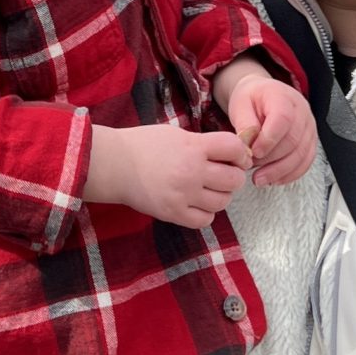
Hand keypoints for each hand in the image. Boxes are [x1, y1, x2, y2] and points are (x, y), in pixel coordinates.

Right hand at [85, 120, 249, 226]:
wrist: (115, 164)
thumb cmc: (143, 145)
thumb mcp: (176, 134)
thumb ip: (203, 144)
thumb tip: (231, 154)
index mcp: (193, 147)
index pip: (234, 148)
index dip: (240, 153)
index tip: (237, 157)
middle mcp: (192, 171)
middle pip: (234, 179)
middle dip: (234, 176)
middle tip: (224, 174)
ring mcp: (183, 195)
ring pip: (223, 201)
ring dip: (221, 195)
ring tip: (208, 189)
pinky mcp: (174, 213)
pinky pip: (205, 220)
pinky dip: (206, 213)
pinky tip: (197, 204)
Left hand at [217, 67, 317, 187]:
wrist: (263, 96)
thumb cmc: (252, 99)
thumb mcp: (241, 105)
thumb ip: (245, 123)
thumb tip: (247, 145)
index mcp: (283, 98)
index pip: (283, 119)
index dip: (269, 139)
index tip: (253, 151)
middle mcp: (301, 112)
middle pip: (293, 141)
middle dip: (270, 159)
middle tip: (250, 166)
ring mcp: (309, 128)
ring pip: (301, 155)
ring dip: (279, 171)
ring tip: (259, 178)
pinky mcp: (309, 142)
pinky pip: (305, 162)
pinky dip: (290, 174)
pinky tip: (274, 179)